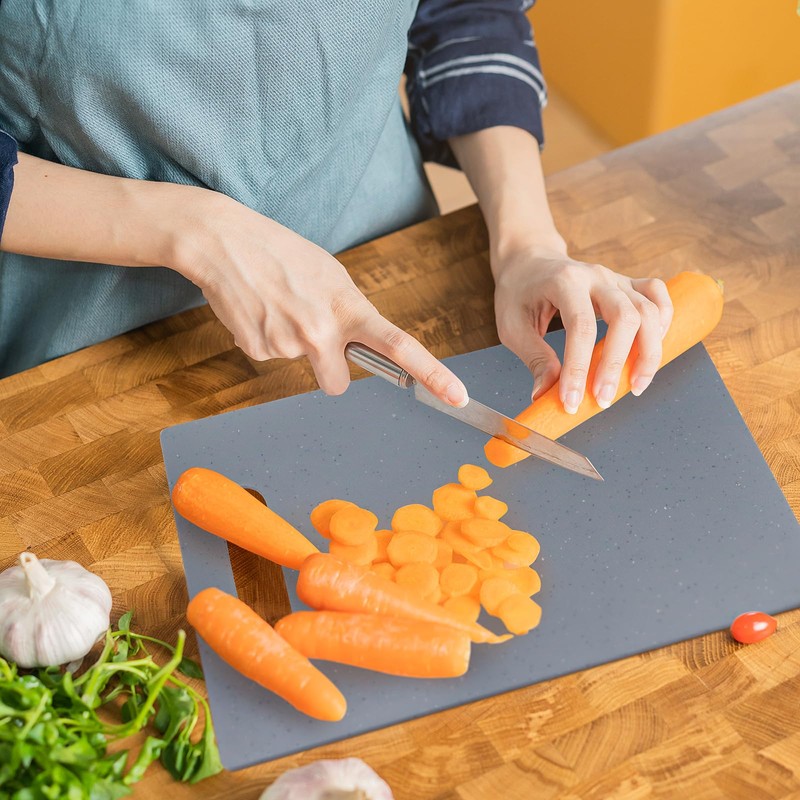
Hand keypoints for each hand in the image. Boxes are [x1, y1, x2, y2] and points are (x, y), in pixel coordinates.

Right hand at [175, 194, 467, 405]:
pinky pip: (270, 356)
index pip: (400, 346)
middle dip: (327, 369)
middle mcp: (322, 331)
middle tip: (310, 332)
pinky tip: (259, 310)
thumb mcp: (331, 276)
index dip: (432, 374)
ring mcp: (288, 343)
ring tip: (278, 306)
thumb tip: (360, 347)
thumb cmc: (283, 253)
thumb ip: (351, 313)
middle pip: (336, 385)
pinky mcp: (257, 349)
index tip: (457, 395)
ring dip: (291, 344)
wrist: (225, 242)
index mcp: (350, 308)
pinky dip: (265, 338)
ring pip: (299, 366)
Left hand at [492, 243, 673, 412]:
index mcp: (564, 282)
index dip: (579, 368)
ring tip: (636, 385)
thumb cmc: (518, 292)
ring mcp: (614, 278)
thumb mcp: (512, 326)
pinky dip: (664, 320)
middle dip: (617, 364)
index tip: (572, 401)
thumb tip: (544, 394)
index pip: (580, 327)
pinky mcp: (626, 283)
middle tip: (604, 399)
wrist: (529, 260)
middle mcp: (595, 276)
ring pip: (648, 310)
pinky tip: (653, 348)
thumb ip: (534, 359)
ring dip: (648, 351)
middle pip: (625, 317)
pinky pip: (657, 295)